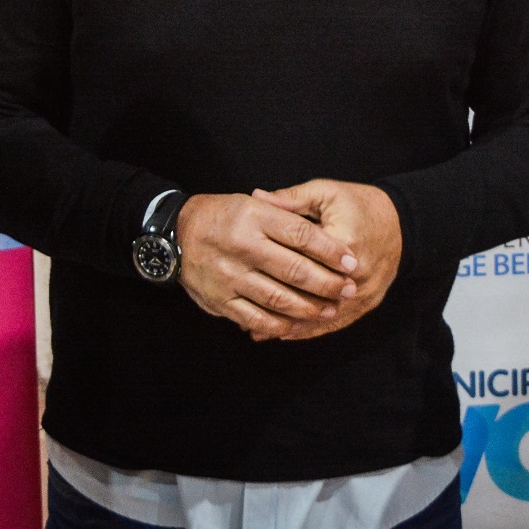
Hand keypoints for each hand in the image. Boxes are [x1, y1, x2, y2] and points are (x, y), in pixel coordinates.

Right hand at [175, 192, 358, 341]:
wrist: (177, 233)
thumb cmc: (224, 217)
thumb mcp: (253, 204)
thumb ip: (287, 214)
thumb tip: (324, 235)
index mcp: (255, 217)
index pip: (302, 235)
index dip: (331, 250)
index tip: (351, 261)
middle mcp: (243, 245)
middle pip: (295, 269)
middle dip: (328, 283)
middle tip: (349, 290)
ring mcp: (231, 275)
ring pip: (279, 298)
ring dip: (309, 308)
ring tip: (329, 309)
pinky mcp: (220, 299)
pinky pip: (256, 318)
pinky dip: (280, 325)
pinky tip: (296, 324)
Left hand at [253, 180, 400, 340]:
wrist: (401, 224)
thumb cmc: (359, 205)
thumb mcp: (327, 193)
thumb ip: (292, 199)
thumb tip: (257, 197)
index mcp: (346, 242)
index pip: (306, 259)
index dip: (275, 268)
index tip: (247, 275)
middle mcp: (357, 274)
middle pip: (313, 294)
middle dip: (280, 304)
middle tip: (243, 311)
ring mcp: (363, 294)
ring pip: (322, 316)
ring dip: (291, 325)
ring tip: (258, 331)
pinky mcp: (366, 306)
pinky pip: (335, 324)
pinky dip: (309, 331)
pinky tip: (284, 335)